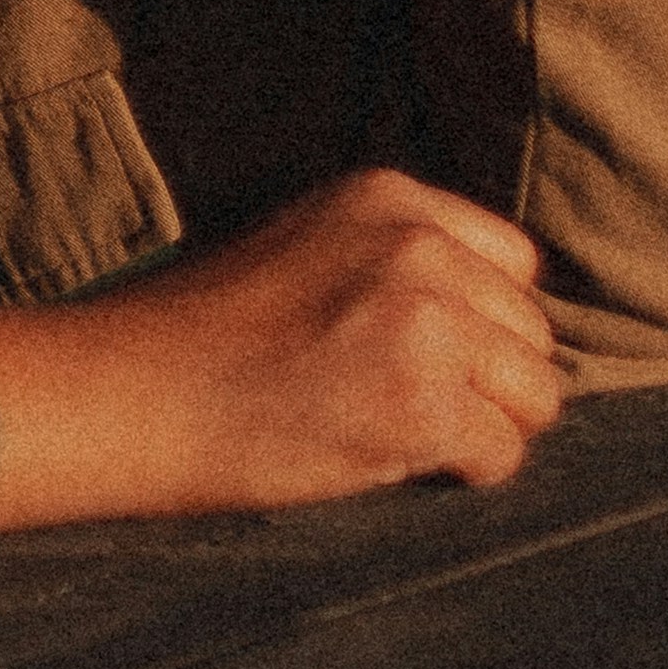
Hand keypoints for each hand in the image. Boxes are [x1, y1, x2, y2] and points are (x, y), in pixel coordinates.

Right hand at [0, 170, 565, 526]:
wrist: (131, 390)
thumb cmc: (208, 334)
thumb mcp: (310, 246)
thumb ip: (397, 259)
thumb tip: (497, 325)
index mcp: (388, 196)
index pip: (513, 262)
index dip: (482, 322)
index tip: (429, 356)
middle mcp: (417, 244)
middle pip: (532, 333)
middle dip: (489, 381)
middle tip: (404, 403)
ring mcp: (424, 319)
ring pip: (535, 396)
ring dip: (485, 426)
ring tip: (397, 430)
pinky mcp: (421, 400)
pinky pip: (502, 454)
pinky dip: (460, 472)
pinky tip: (387, 458)